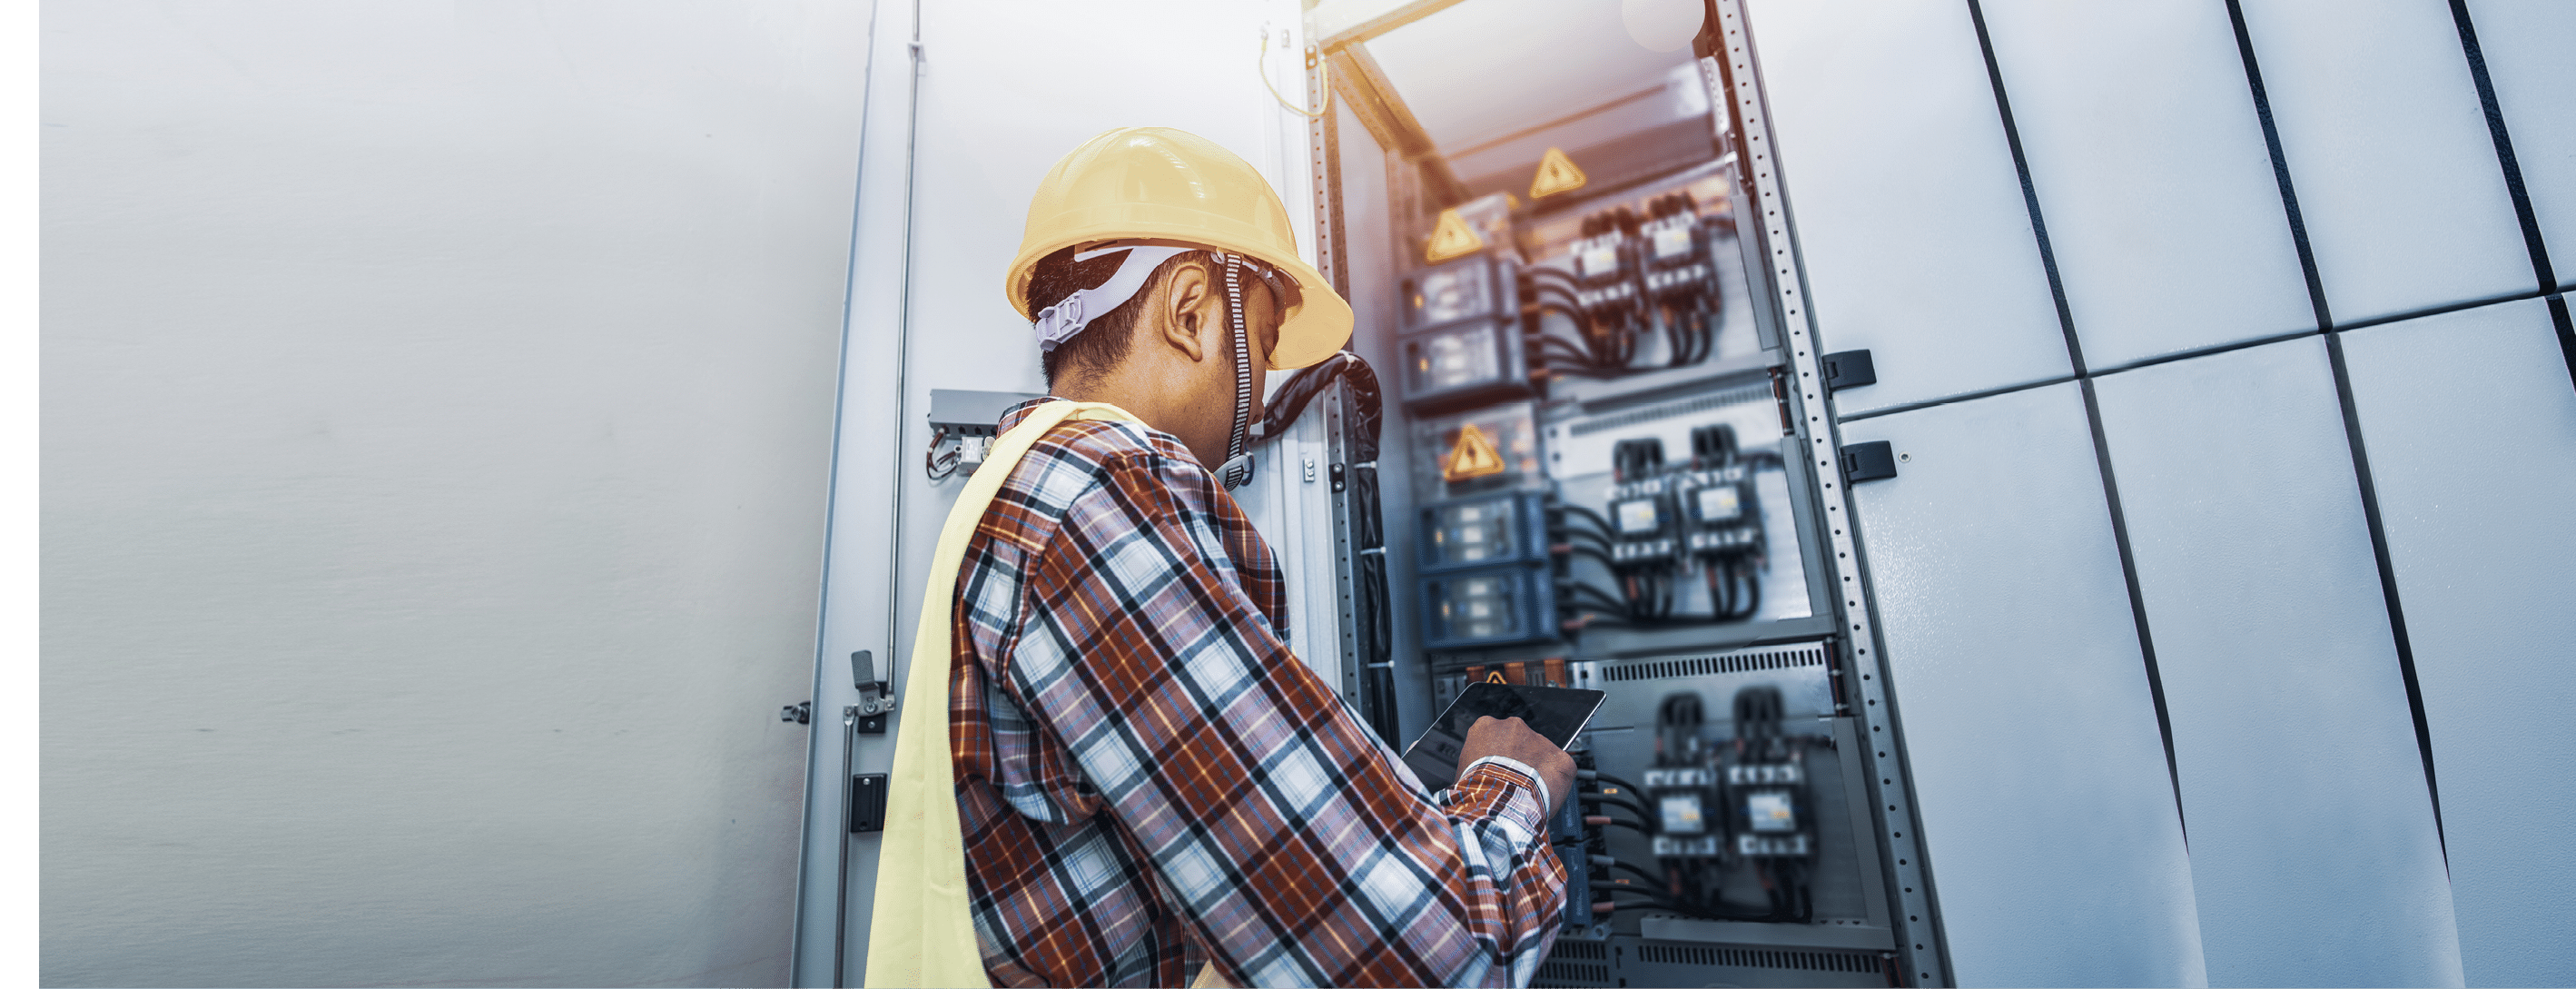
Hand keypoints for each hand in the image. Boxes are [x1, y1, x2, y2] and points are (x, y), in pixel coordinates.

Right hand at [1458, 716, 1576, 814]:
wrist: (1497, 803)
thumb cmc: (1476, 790)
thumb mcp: (1463, 772)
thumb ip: (1476, 763)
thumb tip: (1476, 776)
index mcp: (1486, 727)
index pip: (1494, 735)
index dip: (1497, 755)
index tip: (1497, 768)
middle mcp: (1514, 727)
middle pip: (1521, 741)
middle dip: (1519, 759)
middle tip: (1514, 781)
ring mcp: (1540, 740)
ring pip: (1542, 754)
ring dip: (1537, 771)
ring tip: (1528, 793)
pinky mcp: (1561, 759)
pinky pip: (1562, 769)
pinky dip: (1557, 783)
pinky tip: (1545, 796)